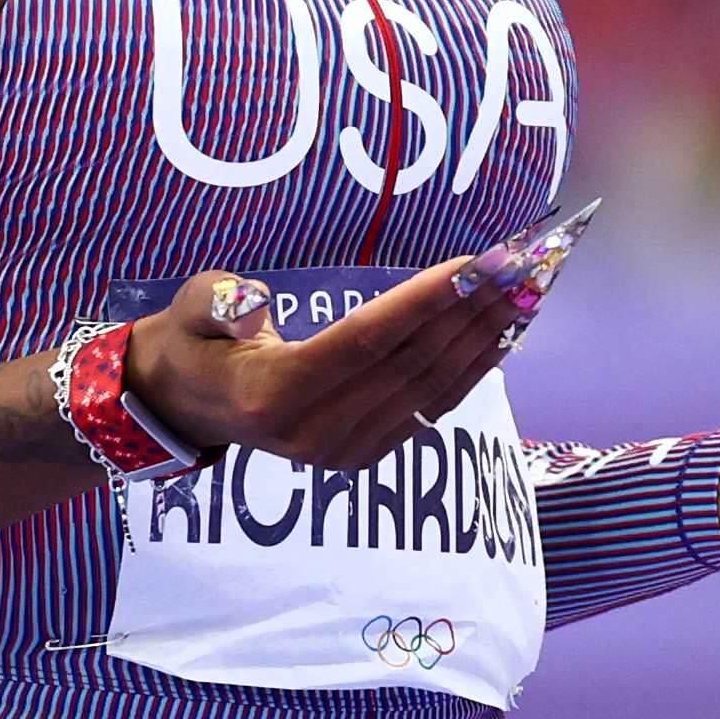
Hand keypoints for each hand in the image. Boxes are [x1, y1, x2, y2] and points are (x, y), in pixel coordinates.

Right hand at [119, 261, 516, 472]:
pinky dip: (474, 369)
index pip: (366, 340)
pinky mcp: (365, 456)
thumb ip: (215, 302)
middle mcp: (315, 432)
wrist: (190, 406)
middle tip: (525, 264)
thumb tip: (252, 300)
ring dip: (488, 338)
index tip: (479, 262)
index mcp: (273, 392)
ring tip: (531, 291)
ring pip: (432, 387)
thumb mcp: (188, 311)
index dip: (426, 301)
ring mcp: (344, 451)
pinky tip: (506, 334)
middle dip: (476, 311)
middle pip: (412, 363)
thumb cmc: (194, 342)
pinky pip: (432, 408)